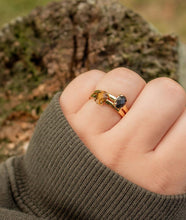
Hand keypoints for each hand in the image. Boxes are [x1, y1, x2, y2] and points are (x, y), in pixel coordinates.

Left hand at [60, 67, 185, 194]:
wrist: (81, 183)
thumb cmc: (131, 172)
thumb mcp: (166, 172)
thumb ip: (180, 142)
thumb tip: (183, 112)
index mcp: (159, 175)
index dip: (182, 118)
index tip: (168, 130)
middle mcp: (122, 154)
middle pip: (165, 91)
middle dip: (158, 100)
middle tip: (144, 120)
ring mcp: (89, 133)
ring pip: (125, 78)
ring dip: (127, 91)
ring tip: (120, 113)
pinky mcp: (66, 115)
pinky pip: (90, 78)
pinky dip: (97, 85)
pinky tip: (98, 107)